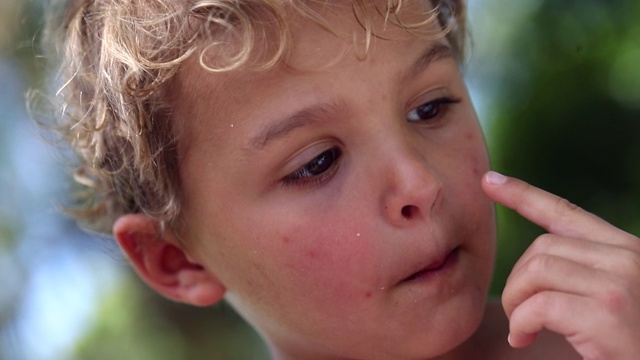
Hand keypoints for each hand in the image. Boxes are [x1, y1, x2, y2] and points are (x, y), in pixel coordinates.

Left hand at [482, 171, 639, 359]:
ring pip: (535, 271)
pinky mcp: (607, 313)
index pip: (565, 212)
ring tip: (522, 327)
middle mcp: (627, 257)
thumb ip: (582, 270)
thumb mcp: (610, 295)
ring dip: (516, 302)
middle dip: (517, 281)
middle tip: (519, 314)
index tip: (489, 181)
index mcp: (625, 248)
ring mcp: (619, 282)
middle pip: (541, 247)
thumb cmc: (627, 341)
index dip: (522, 194)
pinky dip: (521, 323)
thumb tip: (534, 261)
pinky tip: (524, 338)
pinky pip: (538, 305)